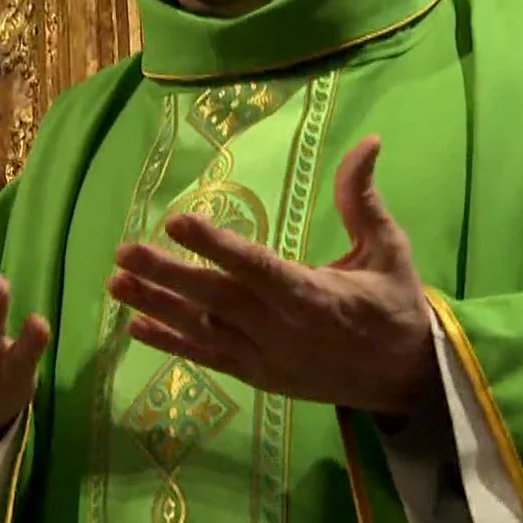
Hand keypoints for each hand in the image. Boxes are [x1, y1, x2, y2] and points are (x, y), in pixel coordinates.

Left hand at [106, 137, 436, 416]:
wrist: (407, 381)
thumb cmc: (397, 306)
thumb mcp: (390, 250)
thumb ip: (364, 199)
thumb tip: (369, 141)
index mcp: (315, 296)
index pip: (257, 267)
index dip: (215, 244)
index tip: (177, 220)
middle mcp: (284, 331)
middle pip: (216, 300)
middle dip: (167, 275)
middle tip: (123, 252)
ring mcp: (267, 359)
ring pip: (203, 332)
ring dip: (157, 308)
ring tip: (115, 284)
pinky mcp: (258, 377)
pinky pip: (208, 360)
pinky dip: (172, 344)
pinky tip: (136, 327)